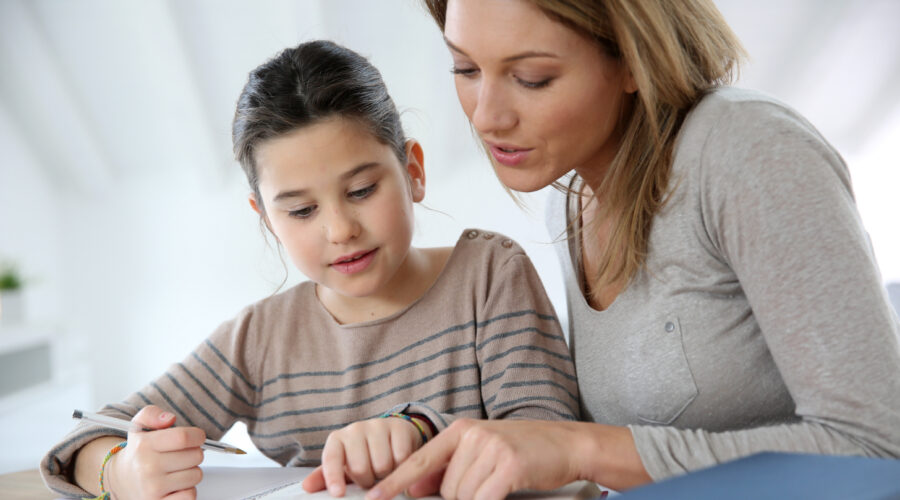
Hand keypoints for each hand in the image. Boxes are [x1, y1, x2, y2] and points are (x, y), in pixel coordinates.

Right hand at [108, 405, 205, 499]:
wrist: (121, 481)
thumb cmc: (138, 453)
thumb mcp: (139, 427)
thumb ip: (152, 414)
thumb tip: (169, 418)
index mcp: (144, 445)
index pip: (183, 437)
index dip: (198, 435)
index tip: (197, 437)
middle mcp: (147, 467)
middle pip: (195, 456)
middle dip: (194, 453)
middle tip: (182, 455)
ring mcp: (153, 488)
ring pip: (196, 475)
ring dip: (192, 472)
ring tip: (177, 470)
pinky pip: (190, 495)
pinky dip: (188, 490)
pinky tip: (176, 486)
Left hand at [302, 416, 424, 495]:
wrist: (391, 434)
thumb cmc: (364, 454)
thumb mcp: (344, 466)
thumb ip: (326, 477)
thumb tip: (307, 487)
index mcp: (337, 440)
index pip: (331, 459)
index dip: (333, 477)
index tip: (338, 493)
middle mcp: (355, 429)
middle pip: (360, 468)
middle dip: (367, 481)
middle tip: (370, 478)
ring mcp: (378, 425)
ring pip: (383, 465)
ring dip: (386, 476)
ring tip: (383, 470)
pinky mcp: (399, 427)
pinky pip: (401, 457)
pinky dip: (401, 467)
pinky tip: (397, 463)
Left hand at [366, 419, 646, 499]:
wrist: (566, 444)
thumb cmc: (523, 450)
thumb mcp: (482, 450)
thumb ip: (450, 467)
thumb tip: (416, 487)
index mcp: (460, 429)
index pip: (419, 460)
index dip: (395, 483)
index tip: (373, 497)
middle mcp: (472, 435)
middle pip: (445, 489)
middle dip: (460, 499)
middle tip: (488, 486)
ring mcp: (491, 449)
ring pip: (463, 497)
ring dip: (479, 499)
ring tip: (500, 485)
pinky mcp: (509, 465)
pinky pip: (484, 499)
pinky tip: (502, 492)